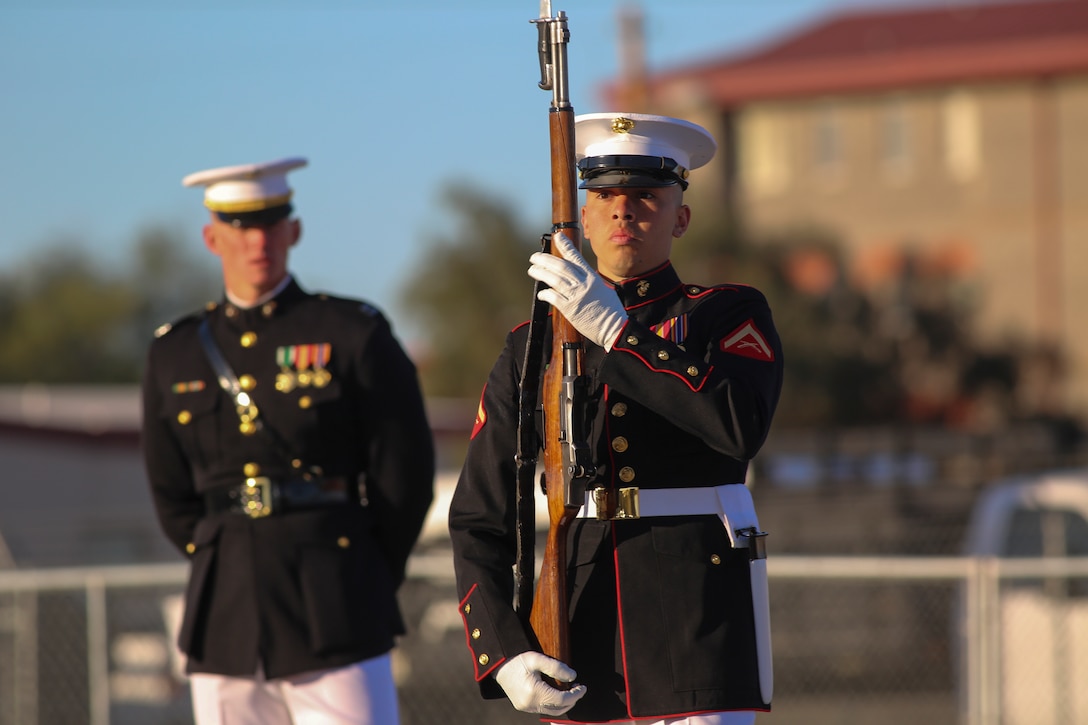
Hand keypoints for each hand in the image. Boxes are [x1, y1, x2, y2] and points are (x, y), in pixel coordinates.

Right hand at [494, 651, 587, 715]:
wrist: (498, 665)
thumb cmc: (516, 660)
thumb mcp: (537, 658)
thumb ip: (556, 667)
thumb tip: (573, 676)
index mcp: (534, 692)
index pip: (562, 699)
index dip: (575, 695)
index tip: (583, 687)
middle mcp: (530, 703)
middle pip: (558, 709)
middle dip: (571, 700)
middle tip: (578, 688)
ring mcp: (526, 707)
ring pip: (551, 711)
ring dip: (563, 703)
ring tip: (569, 690)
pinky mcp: (523, 707)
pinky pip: (542, 709)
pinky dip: (553, 704)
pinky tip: (556, 693)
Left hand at [528, 233, 627, 350]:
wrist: (615, 327)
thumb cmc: (611, 311)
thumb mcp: (604, 289)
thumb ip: (590, 281)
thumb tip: (579, 276)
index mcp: (592, 277)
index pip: (576, 258)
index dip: (565, 246)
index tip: (557, 236)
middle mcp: (583, 284)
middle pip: (561, 267)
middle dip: (545, 260)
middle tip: (534, 257)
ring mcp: (577, 296)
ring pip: (554, 279)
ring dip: (541, 273)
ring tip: (532, 270)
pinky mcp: (571, 309)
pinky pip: (554, 297)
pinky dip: (545, 294)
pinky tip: (541, 293)